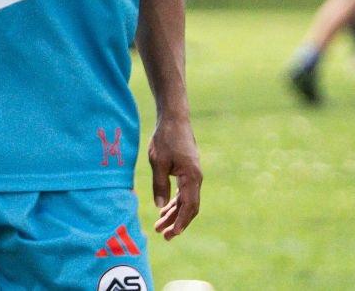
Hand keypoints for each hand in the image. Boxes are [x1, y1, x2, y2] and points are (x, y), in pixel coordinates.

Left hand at [149, 115, 201, 239]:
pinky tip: (164, 210)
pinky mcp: (188, 171)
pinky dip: (175, 202)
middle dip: (177, 222)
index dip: (181, 222)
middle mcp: (196, 178)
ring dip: (174, 213)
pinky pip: (184, 192)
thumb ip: (159, 185)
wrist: (174, 119)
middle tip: (164, 235)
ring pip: (186, 201)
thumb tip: (160, 207)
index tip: (173, 234)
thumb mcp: (157, 162)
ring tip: (159, 226)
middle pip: (189, 207)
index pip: (189, 206)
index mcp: (192, 177)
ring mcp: (193, 175)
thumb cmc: (165, 138)